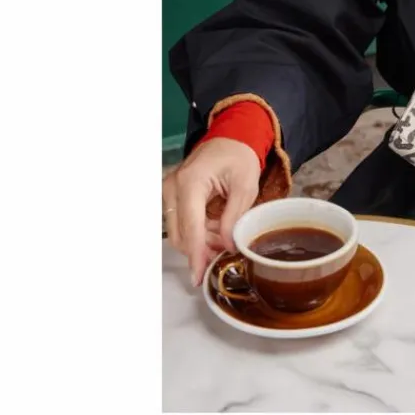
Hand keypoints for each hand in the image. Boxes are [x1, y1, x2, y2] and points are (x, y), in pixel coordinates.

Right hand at [162, 137, 259, 286]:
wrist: (230, 138)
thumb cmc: (239, 157)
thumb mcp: (245, 185)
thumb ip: (235, 215)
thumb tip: (227, 245)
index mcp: (191, 182)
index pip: (191, 227)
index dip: (196, 254)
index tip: (198, 276)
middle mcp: (172, 187)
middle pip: (180, 234)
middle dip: (201, 250)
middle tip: (226, 253)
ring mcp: (168, 192)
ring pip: (179, 232)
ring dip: (200, 242)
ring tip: (226, 239)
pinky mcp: (171, 196)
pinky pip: (181, 223)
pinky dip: (198, 232)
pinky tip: (217, 230)